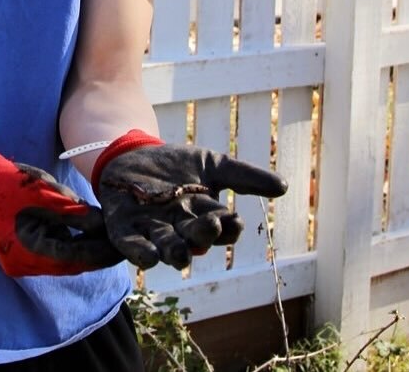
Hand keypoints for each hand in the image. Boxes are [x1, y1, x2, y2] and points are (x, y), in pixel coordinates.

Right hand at [0, 150, 122, 276]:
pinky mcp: (21, 251)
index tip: (121, 247)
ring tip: (105, 233)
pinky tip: (83, 228)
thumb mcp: (44, 194)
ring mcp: (20, 260)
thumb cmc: (8, 184)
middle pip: (68, 261)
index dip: (99, 253)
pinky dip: (67, 239)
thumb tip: (102, 225)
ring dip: (82, 245)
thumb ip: (73, 212)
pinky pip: (51, 249)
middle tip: (119, 241)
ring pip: (61, 257)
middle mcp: (23, 264)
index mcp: (27, 253)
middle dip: (93, 250)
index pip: (73, 259)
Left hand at [92, 130, 287, 270]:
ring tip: (182, 253)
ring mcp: (152, 230)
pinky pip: (133, 247)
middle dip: (205, 235)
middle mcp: (180, 229)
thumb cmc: (175, 163)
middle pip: (196, 239)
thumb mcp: (212, 164)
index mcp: (203, 217)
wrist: (132, 151)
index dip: (228, 228)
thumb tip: (284, 186)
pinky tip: (149, 257)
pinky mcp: (124, 229)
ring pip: (168, 248)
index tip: (234, 220)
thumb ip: (245, 177)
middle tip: (212, 225)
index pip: (222, 228)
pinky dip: (141, 253)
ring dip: (176, 252)